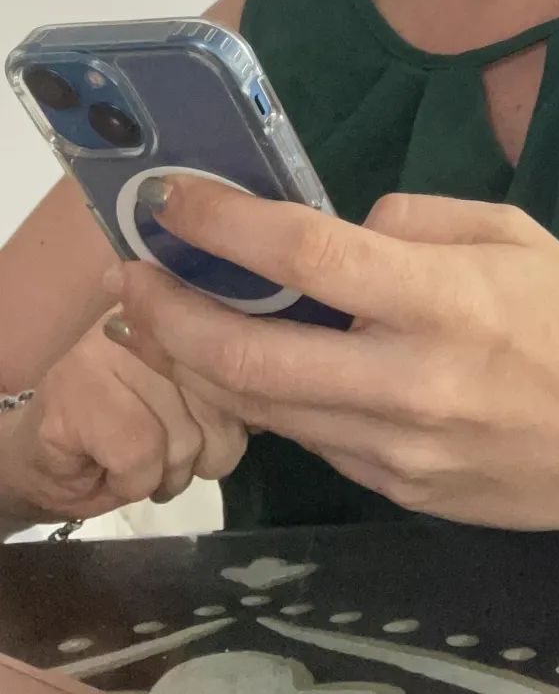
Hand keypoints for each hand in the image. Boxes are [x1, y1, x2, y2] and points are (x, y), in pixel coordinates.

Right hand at [0, 315, 246, 527]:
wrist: (48, 459)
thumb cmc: (137, 429)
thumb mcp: (205, 400)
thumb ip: (242, 383)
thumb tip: (283, 393)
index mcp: (191, 302)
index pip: (247, 354)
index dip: (238, 408)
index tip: (216, 422)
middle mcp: (151, 307)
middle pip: (224, 403)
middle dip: (206, 451)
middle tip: (167, 451)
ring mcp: (106, 342)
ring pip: (184, 437)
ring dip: (168, 473)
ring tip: (139, 459)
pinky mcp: (74, 386)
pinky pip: (141, 458)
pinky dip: (133, 483)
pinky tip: (109, 468)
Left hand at [109, 179, 558, 531]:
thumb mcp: (515, 231)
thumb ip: (419, 219)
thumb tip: (340, 230)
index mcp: (448, 301)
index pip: (310, 258)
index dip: (228, 225)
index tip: (174, 198)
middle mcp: (412, 383)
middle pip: (254, 357)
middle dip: (173, 313)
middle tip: (134, 273)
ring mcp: (400, 452)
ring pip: (267, 408)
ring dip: (204, 359)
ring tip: (171, 315)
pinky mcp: (397, 492)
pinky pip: (312, 439)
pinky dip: (272, 397)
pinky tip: (261, 363)